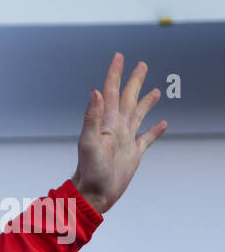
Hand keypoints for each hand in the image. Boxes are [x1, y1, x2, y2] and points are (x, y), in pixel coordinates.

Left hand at [70, 52, 166, 214]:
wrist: (94, 194)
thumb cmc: (90, 171)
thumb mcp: (89, 142)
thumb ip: (92, 117)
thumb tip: (95, 91)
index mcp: (107, 122)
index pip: (112, 91)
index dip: (115, 74)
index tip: (120, 56)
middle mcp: (116, 128)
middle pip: (128, 98)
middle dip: (134, 81)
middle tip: (141, 64)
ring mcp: (125, 140)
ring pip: (138, 115)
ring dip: (146, 101)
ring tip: (155, 90)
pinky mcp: (133, 154)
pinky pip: (147, 138)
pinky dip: (155, 130)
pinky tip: (162, 123)